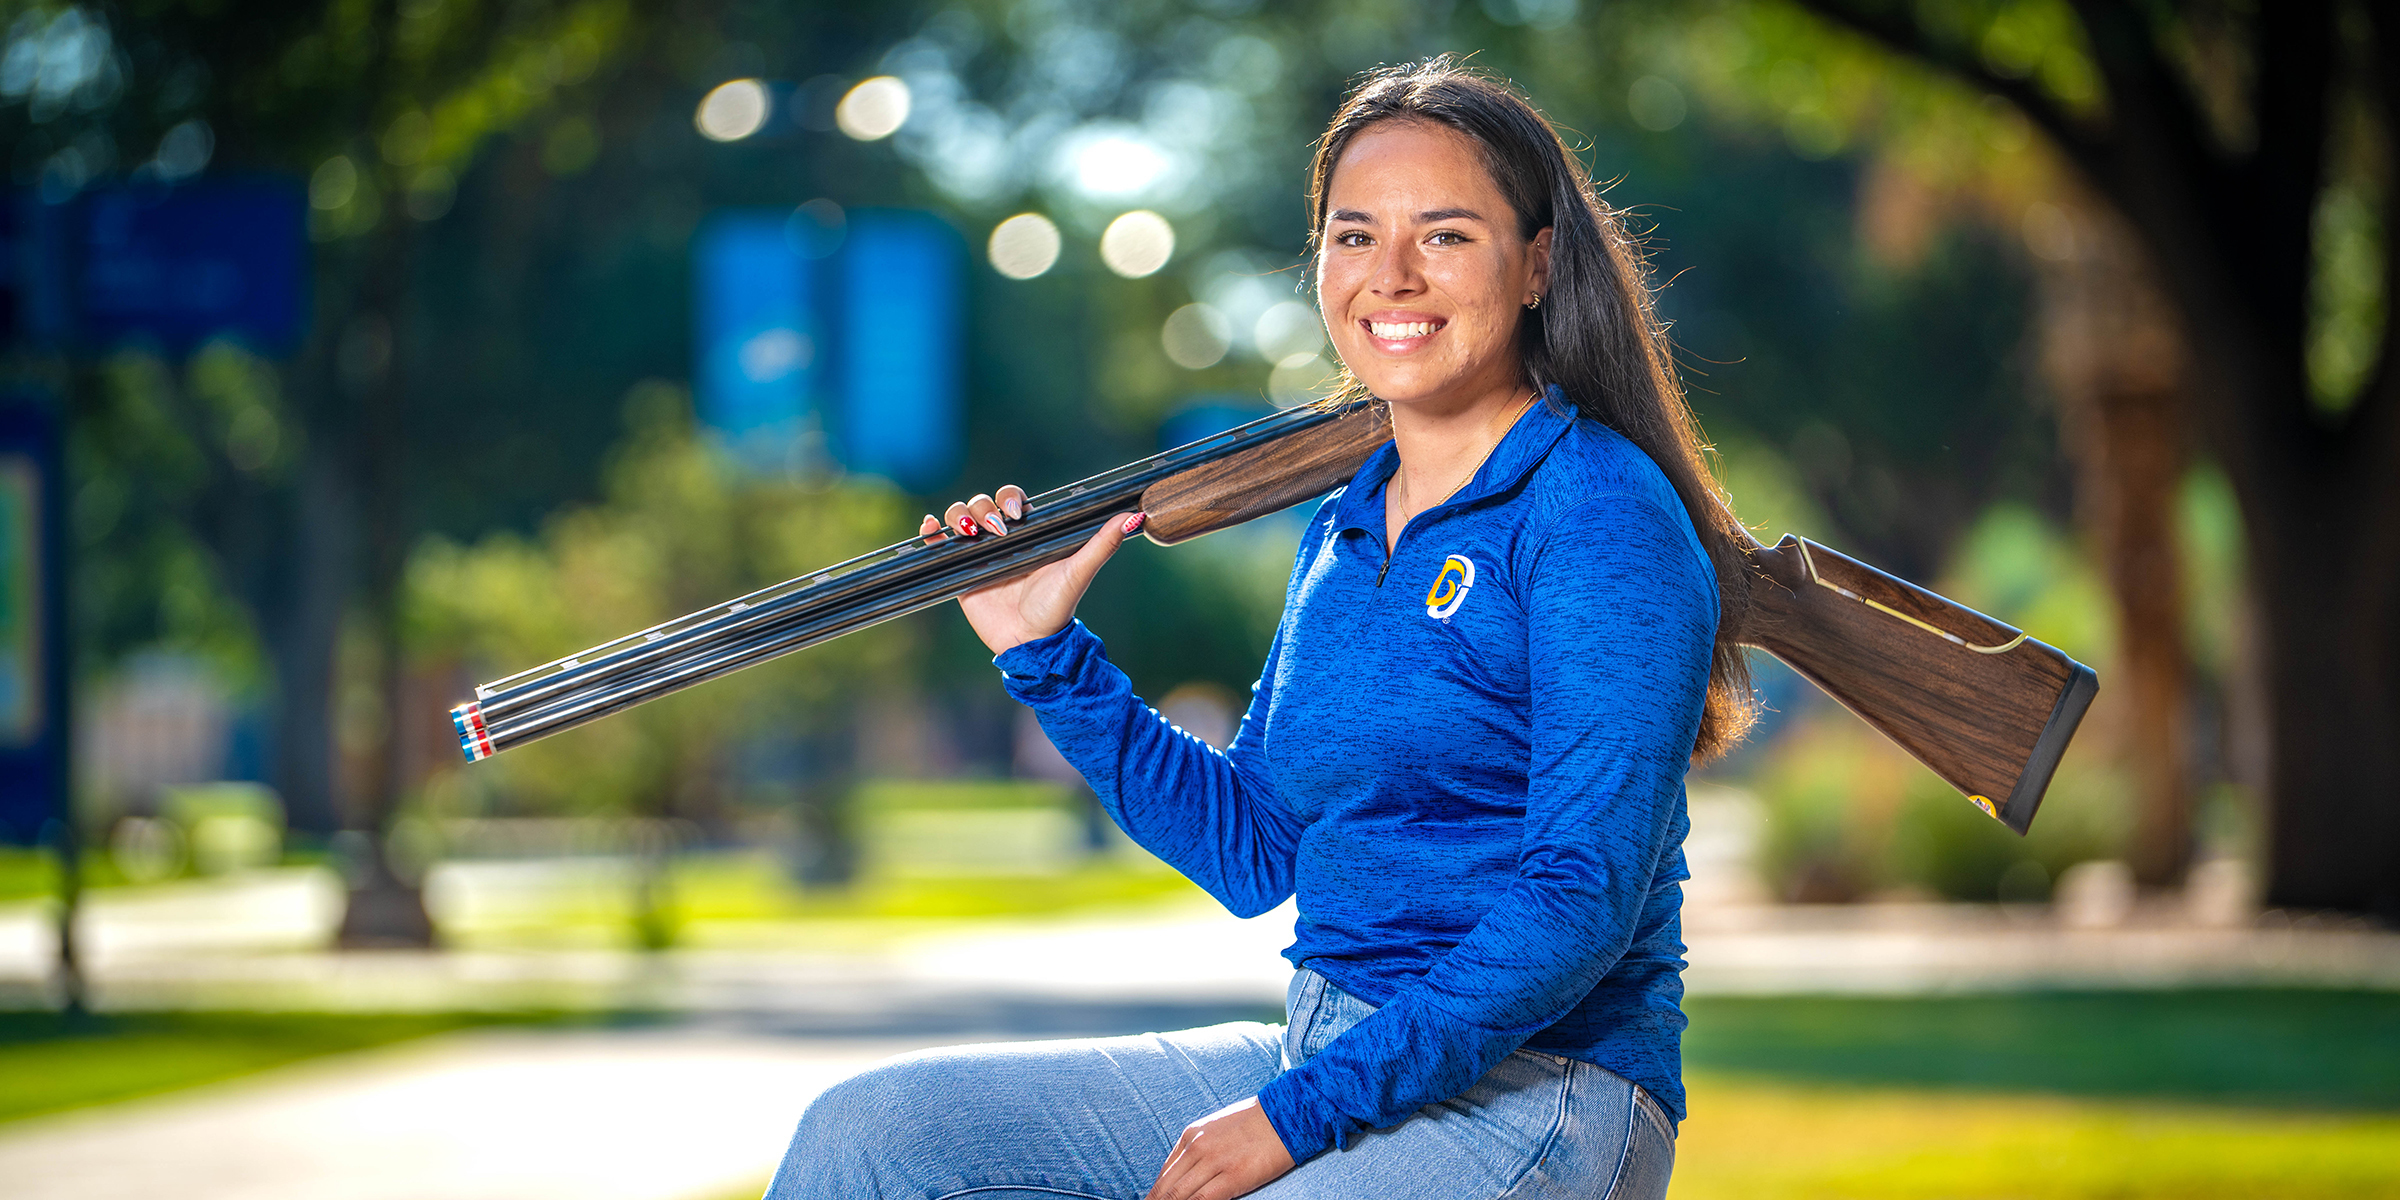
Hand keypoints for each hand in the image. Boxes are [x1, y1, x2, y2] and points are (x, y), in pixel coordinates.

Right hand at [919, 484, 1145, 655]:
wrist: (1030, 643)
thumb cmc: (1057, 608)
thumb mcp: (1079, 572)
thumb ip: (1103, 545)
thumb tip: (1134, 517)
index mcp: (1028, 534)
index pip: (1011, 499)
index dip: (1009, 497)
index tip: (1016, 513)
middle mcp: (1002, 540)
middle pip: (981, 504)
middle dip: (982, 508)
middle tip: (995, 532)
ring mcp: (978, 555)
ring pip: (959, 517)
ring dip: (958, 515)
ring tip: (966, 533)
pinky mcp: (959, 572)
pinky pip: (939, 543)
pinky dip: (932, 531)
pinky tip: (932, 530)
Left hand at [1145, 1097, 1295, 1199]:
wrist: (1286, 1113)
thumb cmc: (1255, 1123)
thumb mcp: (1216, 1129)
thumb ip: (1198, 1150)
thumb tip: (1185, 1175)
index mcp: (1191, 1135)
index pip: (1164, 1174)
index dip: (1156, 1196)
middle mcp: (1197, 1147)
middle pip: (1166, 1188)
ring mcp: (1214, 1162)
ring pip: (1178, 1196)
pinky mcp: (1232, 1176)